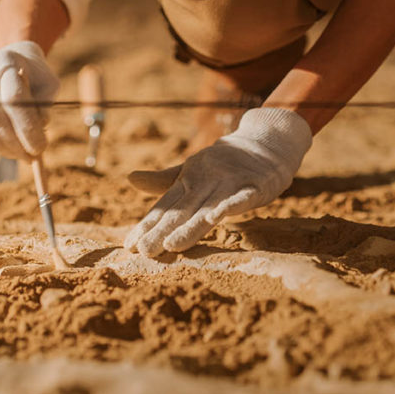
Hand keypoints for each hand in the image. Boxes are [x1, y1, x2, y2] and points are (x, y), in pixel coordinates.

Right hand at [0, 41, 59, 159]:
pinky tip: (1, 147)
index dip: (26, 128)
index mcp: (8, 63)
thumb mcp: (50, 86)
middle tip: (30, 156)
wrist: (15, 61)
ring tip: (18, 153)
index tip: (40, 148)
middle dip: (13, 142)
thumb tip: (36, 133)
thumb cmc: (37, 77)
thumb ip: (44, 108)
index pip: (13, 99)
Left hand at [124, 108, 311, 256]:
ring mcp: (229, 182)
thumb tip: (129, 178)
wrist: (265, 141)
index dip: (148, 225)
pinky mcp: (254, 185)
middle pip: (182, 211)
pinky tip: (215, 218)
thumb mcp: (192, 170)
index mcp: (189, 180)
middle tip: (144, 251)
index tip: (130, 246)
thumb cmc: (224, 162)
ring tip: (171, 245)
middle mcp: (205, 181)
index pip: (166, 207)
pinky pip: (241, 198)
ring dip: (190, 227)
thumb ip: (163, 181)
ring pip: (207, 209)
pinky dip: (229, 206)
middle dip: (163, 232)